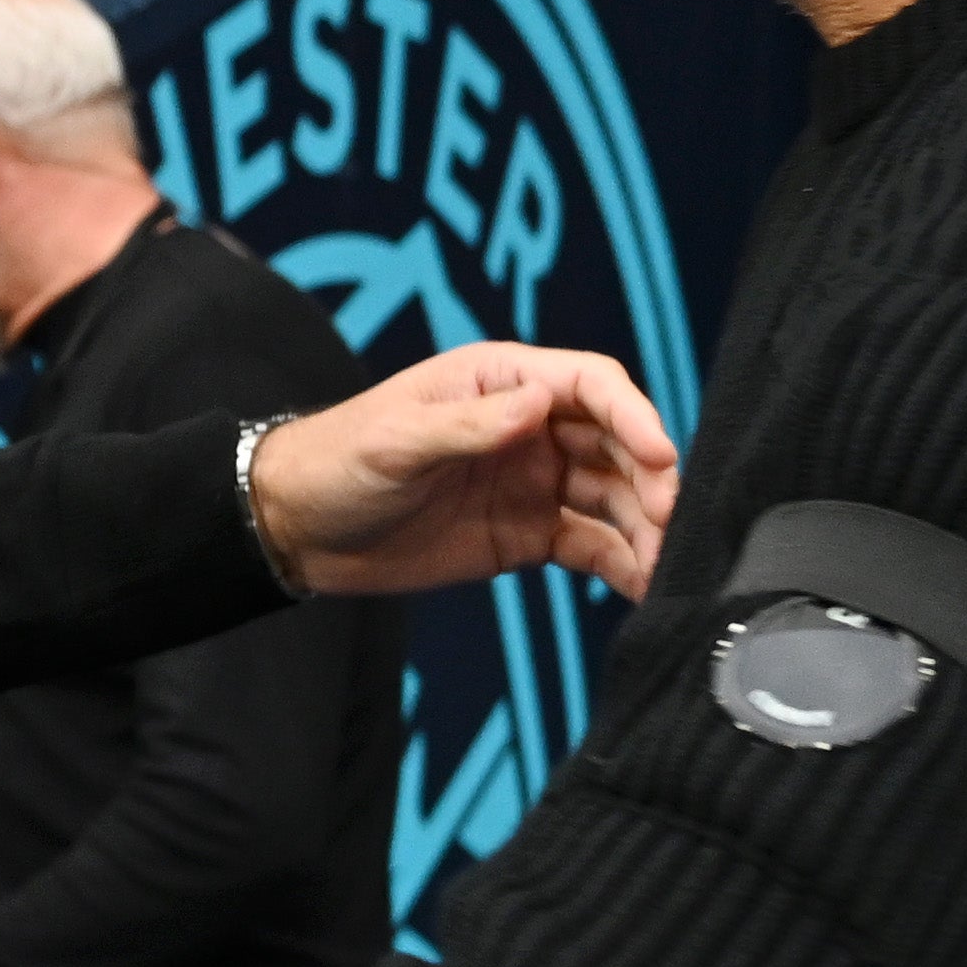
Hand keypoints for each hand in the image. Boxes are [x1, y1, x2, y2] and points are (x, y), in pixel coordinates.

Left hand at [246, 342, 680, 598]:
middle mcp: (531, 425)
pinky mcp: (529, 533)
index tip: (657, 456)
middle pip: (616, 443)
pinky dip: (620, 562)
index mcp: (503, 381)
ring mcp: (535, 481)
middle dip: (649, 479)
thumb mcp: (398, 440)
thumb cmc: (340, 460)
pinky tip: (642, 585)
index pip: (591, 385)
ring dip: (644, 527)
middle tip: (666, 521)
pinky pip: (590, 544)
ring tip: (663, 564)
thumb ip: (468, 427)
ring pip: (612, 497)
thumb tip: (538, 404)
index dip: (632, 416)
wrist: (301, 528)